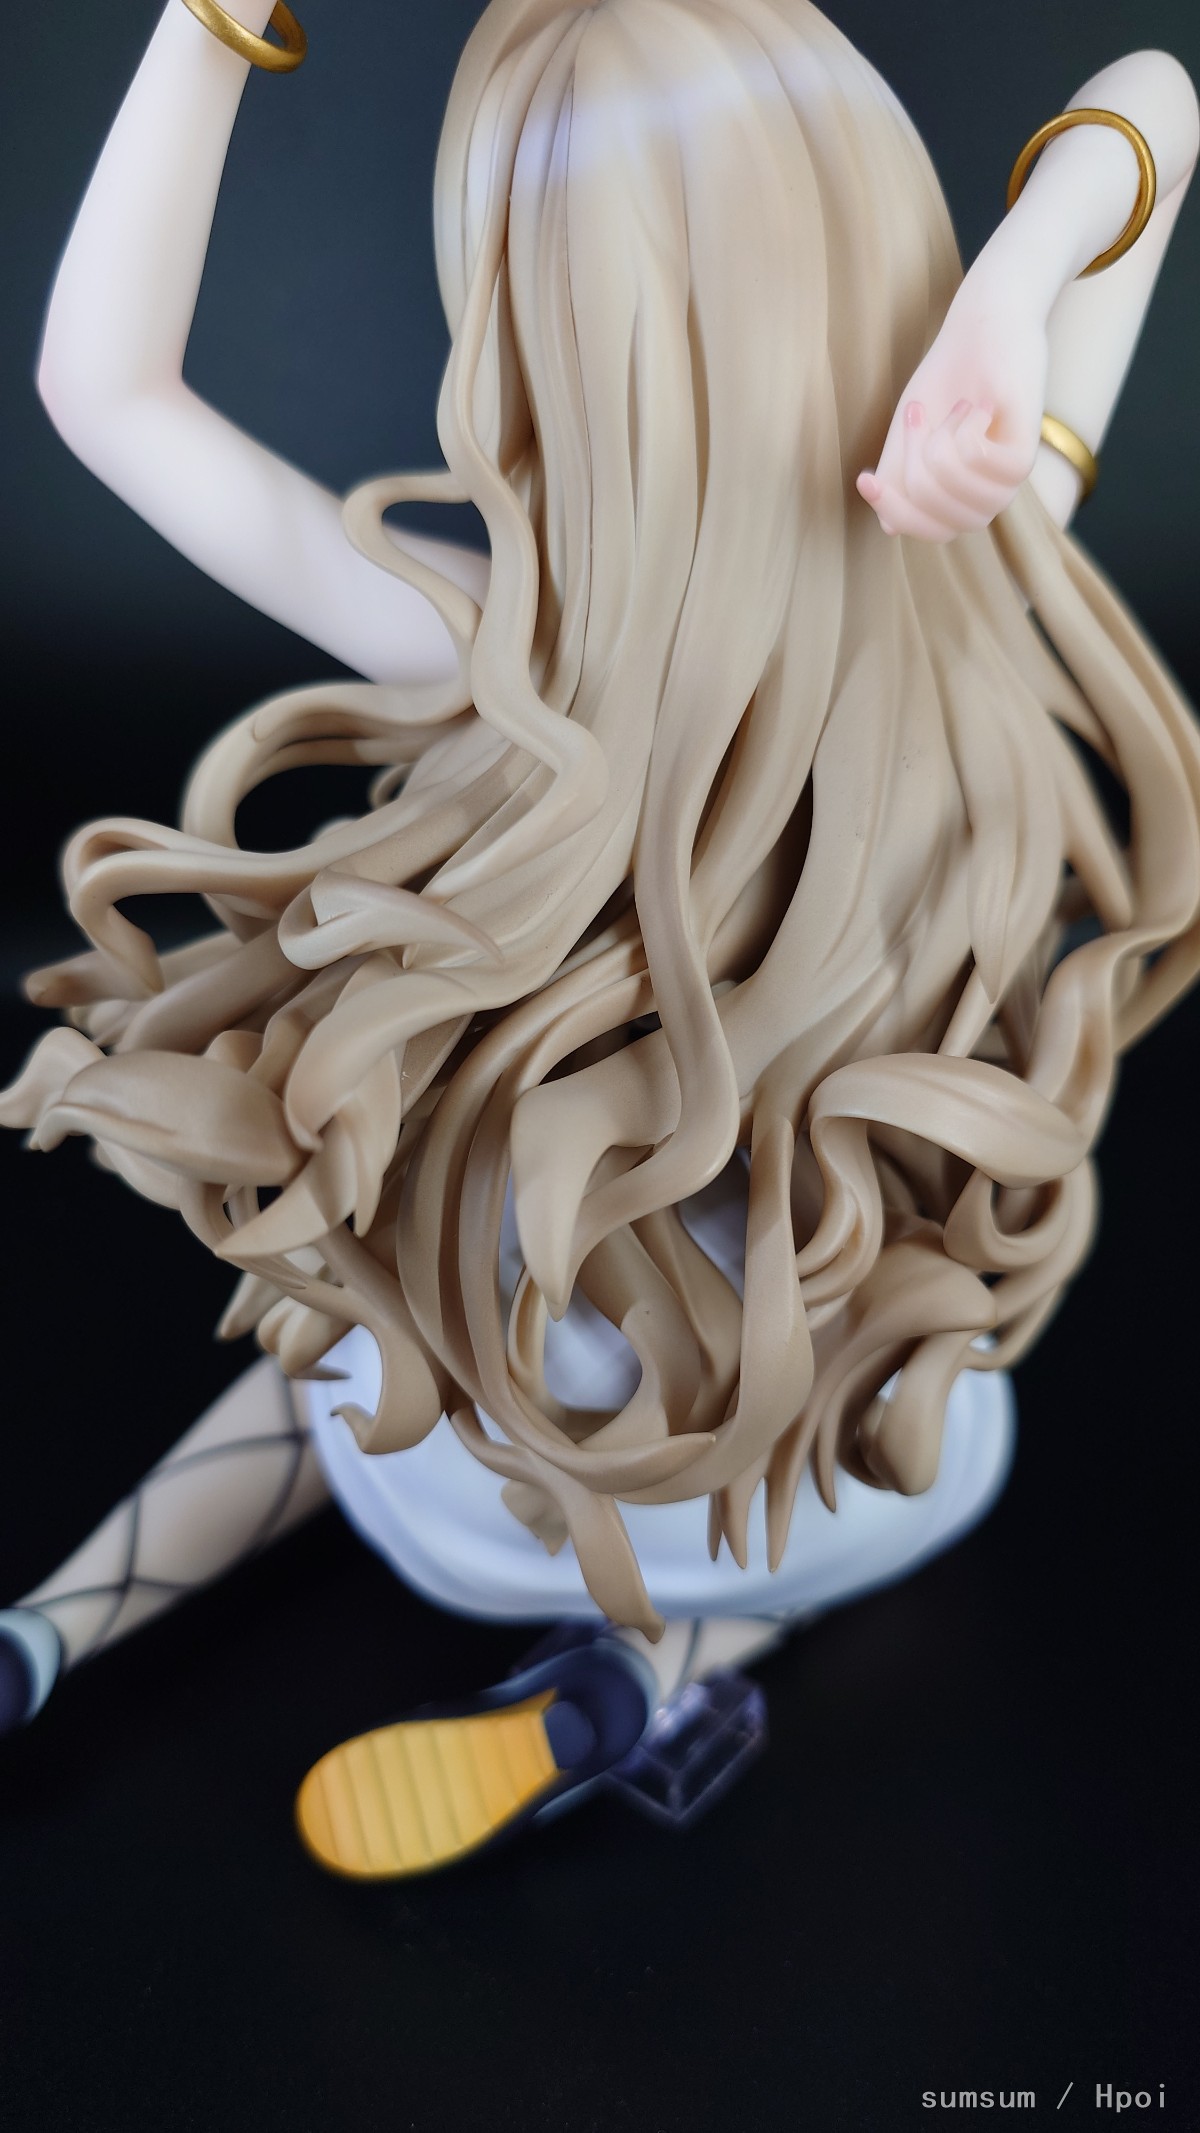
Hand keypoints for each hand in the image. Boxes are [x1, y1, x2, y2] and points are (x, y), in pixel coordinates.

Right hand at [856, 294, 1048, 541]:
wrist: (986, 332)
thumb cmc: (946, 381)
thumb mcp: (908, 435)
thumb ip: (899, 477)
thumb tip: (889, 527)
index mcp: (956, 499)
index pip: (924, 531)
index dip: (892, 508)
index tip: (864, 478)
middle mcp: (983, 498)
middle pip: (933, 513)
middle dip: (912, 461)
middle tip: (914, 413)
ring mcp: (1005, 482)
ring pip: (954, 489)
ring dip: (940, 442)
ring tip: (954, 408)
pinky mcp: (1024, 458)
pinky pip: (977, 462)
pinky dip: (967, 428)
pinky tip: (981, 407)